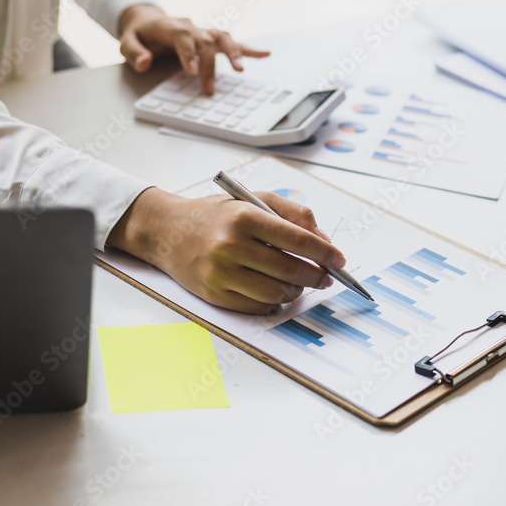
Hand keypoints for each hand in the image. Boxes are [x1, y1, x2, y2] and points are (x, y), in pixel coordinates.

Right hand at [108, 187, 344, 313]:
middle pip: (291, 270)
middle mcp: (231, 245)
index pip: (297, 239)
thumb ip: (291, 213)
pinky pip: (256, 307)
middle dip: (316, 276)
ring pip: (276, 293)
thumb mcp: (251, 199)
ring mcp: (221, 273)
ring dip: (296, 291)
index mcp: (245, 217)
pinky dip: (274, 303)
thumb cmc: (214, 214)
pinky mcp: (214, 295)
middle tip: (325, 277)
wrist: (166, 230)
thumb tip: (323, 240)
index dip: (325, 253)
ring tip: (300, 284)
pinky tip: (277, 292)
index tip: (340, 260)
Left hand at [117, 4, 269, 93]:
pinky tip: (266, 55)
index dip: (188, 53)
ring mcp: (203, 31)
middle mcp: (190, 26)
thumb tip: (145, 63)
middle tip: (209, 89)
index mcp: (170, 26)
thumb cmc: (139, 34)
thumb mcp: (127, 42)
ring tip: (241, 70)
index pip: (182, 37)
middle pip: (204, 42)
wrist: (148, 19)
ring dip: (233, 53)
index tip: (191, 72)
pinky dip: (249, 49)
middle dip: (208, 65)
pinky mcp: (211, 37)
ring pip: (222, 38)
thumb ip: (134, 52)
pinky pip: (232, 41)